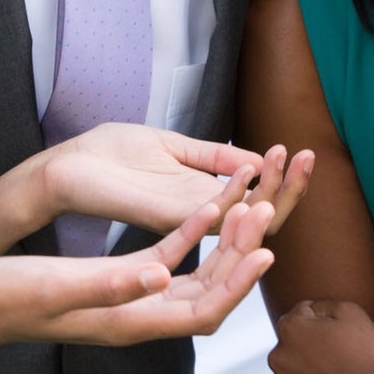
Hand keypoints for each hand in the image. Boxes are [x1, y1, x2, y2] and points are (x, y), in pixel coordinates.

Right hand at [0, 193, 275, 352]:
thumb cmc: (8, 298)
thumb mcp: (59, 286)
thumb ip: (112, 283)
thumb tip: (163, 277)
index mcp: (130, 323)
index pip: (203, 310)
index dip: (238, 284)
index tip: (265, 250)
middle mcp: (139, 315)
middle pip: (209, 291)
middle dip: (241, 256)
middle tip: (264, 213)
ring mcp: (130, 297)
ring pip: (194, 273)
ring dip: (223, 243)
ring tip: (248, 205)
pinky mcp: (117, 278)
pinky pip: (166, 256)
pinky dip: (190, 233)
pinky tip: (207, 207)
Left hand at [37, 124, 313, 235]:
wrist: (65, 168)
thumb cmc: (110, 158)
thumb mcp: (171, 148)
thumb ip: (212, 159)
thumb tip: (254, 161)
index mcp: (200, 199)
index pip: (256, 202)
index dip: (283, 181)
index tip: (302, 153)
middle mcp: (196, 217)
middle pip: (256, 218)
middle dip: (286, 189)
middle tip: (308, 160)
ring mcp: (180, 224)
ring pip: (238, 225)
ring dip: (266, 200)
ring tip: (287, 170)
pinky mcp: (160, 222)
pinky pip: (204, 224)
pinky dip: (232, 207)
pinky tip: (250, 189)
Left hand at [268, 299, 373, 373]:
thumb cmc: (367, 354)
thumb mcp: (350, 311)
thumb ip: (321, 304)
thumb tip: (309, 311)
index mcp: (289, 328)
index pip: (302, 315)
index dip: (325, 323)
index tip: (342, 335)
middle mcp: (278, 357)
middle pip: (295, 345)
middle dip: (312, 347)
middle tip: (342, 358)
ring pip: (295, 373)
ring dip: (310, 372)